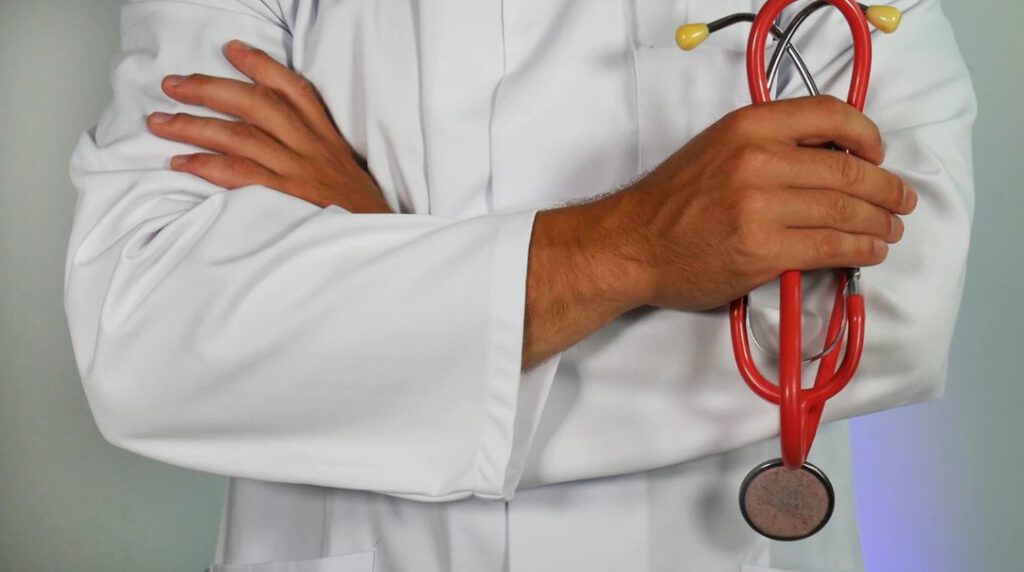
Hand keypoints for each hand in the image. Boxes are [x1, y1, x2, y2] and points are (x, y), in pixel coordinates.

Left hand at [146, 39, 391, 213]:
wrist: (377, 244)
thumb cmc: (358, 215)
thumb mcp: (346, 173)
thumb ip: (316, 153)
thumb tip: (274, 139)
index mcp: (327, 140)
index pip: (295, 91)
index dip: (262, 66)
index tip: (232, 49)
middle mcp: (312, 149)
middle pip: (256, 105)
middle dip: (210, 89)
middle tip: (173, 84)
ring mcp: (298, 174)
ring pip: (240, 136)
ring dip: (194, 126)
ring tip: (159, 121)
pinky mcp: (286, 200)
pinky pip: (239, 176)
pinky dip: (206, 166)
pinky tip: (181, 162)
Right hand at [605, 95, 917, 311]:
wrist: (631, 244)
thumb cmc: (671, 201)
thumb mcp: (716, 148)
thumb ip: (768, 144)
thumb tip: (831, 158)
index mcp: (747, 126)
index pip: (829, 114)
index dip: (866, 134)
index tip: (878, 153)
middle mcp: (757, 160)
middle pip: (847, 169)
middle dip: (886, 188)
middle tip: (900, 200)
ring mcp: (760, 208)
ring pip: (845, 210)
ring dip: (879, 222)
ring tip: (891, 229)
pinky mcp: (763, 251)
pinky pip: (830, 247)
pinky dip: (860, 249)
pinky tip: (869, 250)